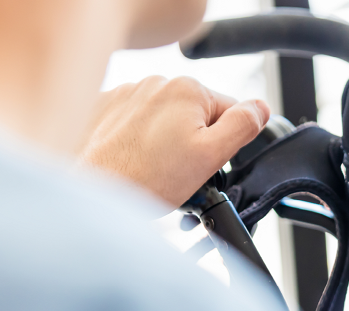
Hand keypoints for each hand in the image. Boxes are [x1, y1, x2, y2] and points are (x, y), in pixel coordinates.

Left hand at [80, 75, 268, 207]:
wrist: (88, 190)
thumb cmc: (145, 179)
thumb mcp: (211, 156)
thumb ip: (243, 125)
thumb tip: (260, 107)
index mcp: (188, 90)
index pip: (230, 112)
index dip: (223, 144)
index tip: (203, 165)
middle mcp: (155, 84)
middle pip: (195, 115)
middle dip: (192, 142)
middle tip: (177, 173)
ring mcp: (125, 94)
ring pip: (164, 120)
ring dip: (164, 143)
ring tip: (151, 170)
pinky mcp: (101, 108)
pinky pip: (133, 123)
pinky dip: (135, 141)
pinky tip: (129, 162)